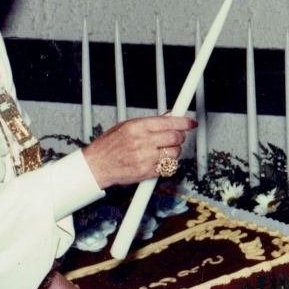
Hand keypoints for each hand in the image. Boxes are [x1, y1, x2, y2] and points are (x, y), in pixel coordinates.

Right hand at [82, 115, 196, 188]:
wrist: (96, 166)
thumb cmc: (109, 145)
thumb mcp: (126, 126)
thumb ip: (149, 122)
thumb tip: (168, 116)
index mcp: (137, 126)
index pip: (168, 122)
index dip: (184, 122)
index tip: (191, 122)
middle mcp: (142, 141)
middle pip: (175, 138)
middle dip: (180, 137)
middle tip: (176, 137)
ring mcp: (145, 158)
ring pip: (174, 154)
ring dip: (174, 152)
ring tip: (163, 150)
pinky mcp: (146, 172)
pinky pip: (167, 167)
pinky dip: (167, 164)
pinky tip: (158, 161)